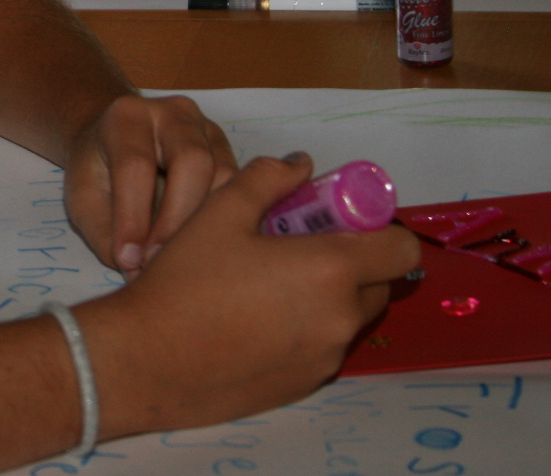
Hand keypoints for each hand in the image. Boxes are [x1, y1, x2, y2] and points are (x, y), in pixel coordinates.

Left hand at [63, 93, 236, 276]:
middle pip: (192, 162)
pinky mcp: (227, 148)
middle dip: (178, 219)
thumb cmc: (97, 171)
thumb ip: (104, 232)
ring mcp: (206, 128)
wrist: (115, 142)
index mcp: (127, 117)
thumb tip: (137, 268)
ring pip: (223, 177)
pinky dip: (219, 220)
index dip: (133, 217)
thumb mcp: (83, 198)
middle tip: (161, 262)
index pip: (135, 165)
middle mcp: (173, 113)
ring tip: (179, 258)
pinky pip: (236, 187)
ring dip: (203, 223)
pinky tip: (198, 245)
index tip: (129, 260)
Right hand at [85, 153, 420, 438]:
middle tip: (297, 249)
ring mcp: (324, 359)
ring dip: (326, 299)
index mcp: (331, 271)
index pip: (402, 250)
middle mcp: (341, 320)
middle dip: (352, 263)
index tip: (339, 222)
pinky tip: (251, 323)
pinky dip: (303, 331)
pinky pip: (321, 348)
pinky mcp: (304, 386)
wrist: (148, 361)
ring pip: (348, 319)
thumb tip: (300, 163)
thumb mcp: (220, 212)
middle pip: (378, 285)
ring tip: (266, 287)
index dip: (379, 229)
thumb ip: (268, 178)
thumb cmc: (185, 280)